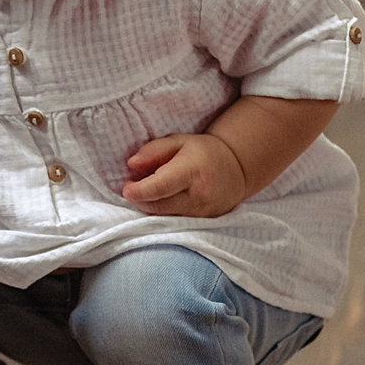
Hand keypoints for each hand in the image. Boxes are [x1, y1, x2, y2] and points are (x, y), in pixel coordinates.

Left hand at [120, 134, 247, 217]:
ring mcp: (203, 213)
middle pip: (158, 206)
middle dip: (140, 199)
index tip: (126, 188)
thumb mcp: (179, 141)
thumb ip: (154, 150)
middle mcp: (199, 195)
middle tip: (134, 187)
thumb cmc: (203, 152)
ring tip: (151, 191)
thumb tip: (131, 165)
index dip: (139, 191)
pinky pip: (174, 222)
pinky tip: (163, 201)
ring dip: (150, 207)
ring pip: (164, 217)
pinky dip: (163, 213)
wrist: (237, 170)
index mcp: (193, 171)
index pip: (159, 188)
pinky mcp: (203, 224)